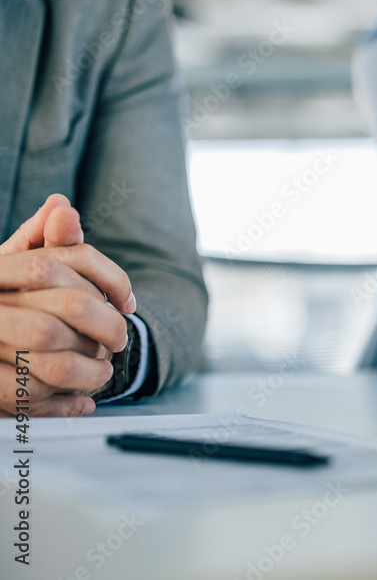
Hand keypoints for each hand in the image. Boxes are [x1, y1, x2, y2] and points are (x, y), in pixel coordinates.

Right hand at [0, 195, 135, 416]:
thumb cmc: (1, 298)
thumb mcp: (15, 266)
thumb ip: (43, 240)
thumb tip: (61, 205)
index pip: (57, 265)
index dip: (107, 280)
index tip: (128, 302)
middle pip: (63, 315)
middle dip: (105, 330)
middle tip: (119, 341)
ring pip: (51, 364)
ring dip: (90, 373)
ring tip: (103, 373)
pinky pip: (28, 403)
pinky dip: (64, 406)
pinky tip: (81, 402)